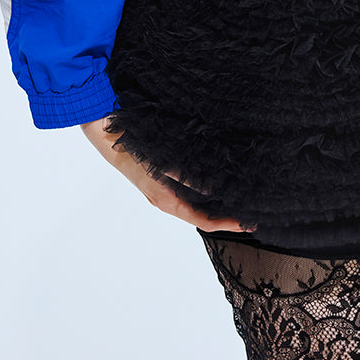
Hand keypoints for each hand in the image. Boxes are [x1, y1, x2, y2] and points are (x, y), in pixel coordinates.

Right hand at [80, 117, 253, 232]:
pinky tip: (221, 181)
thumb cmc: (134, 150)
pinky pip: (191, 192)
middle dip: (226, 216)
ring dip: (219, 204)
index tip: (247, 223)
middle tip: (252, 213)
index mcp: (167, 201)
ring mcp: (165, 191)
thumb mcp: (162, 164)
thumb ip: (186, 177)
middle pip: (203, 216)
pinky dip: (208, 191)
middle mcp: (167, 200)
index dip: (226, 224)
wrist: (108, 135)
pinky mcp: (164, 179)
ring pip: (197, 204)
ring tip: (242, 199)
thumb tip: (213, 189)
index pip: (203, 221)